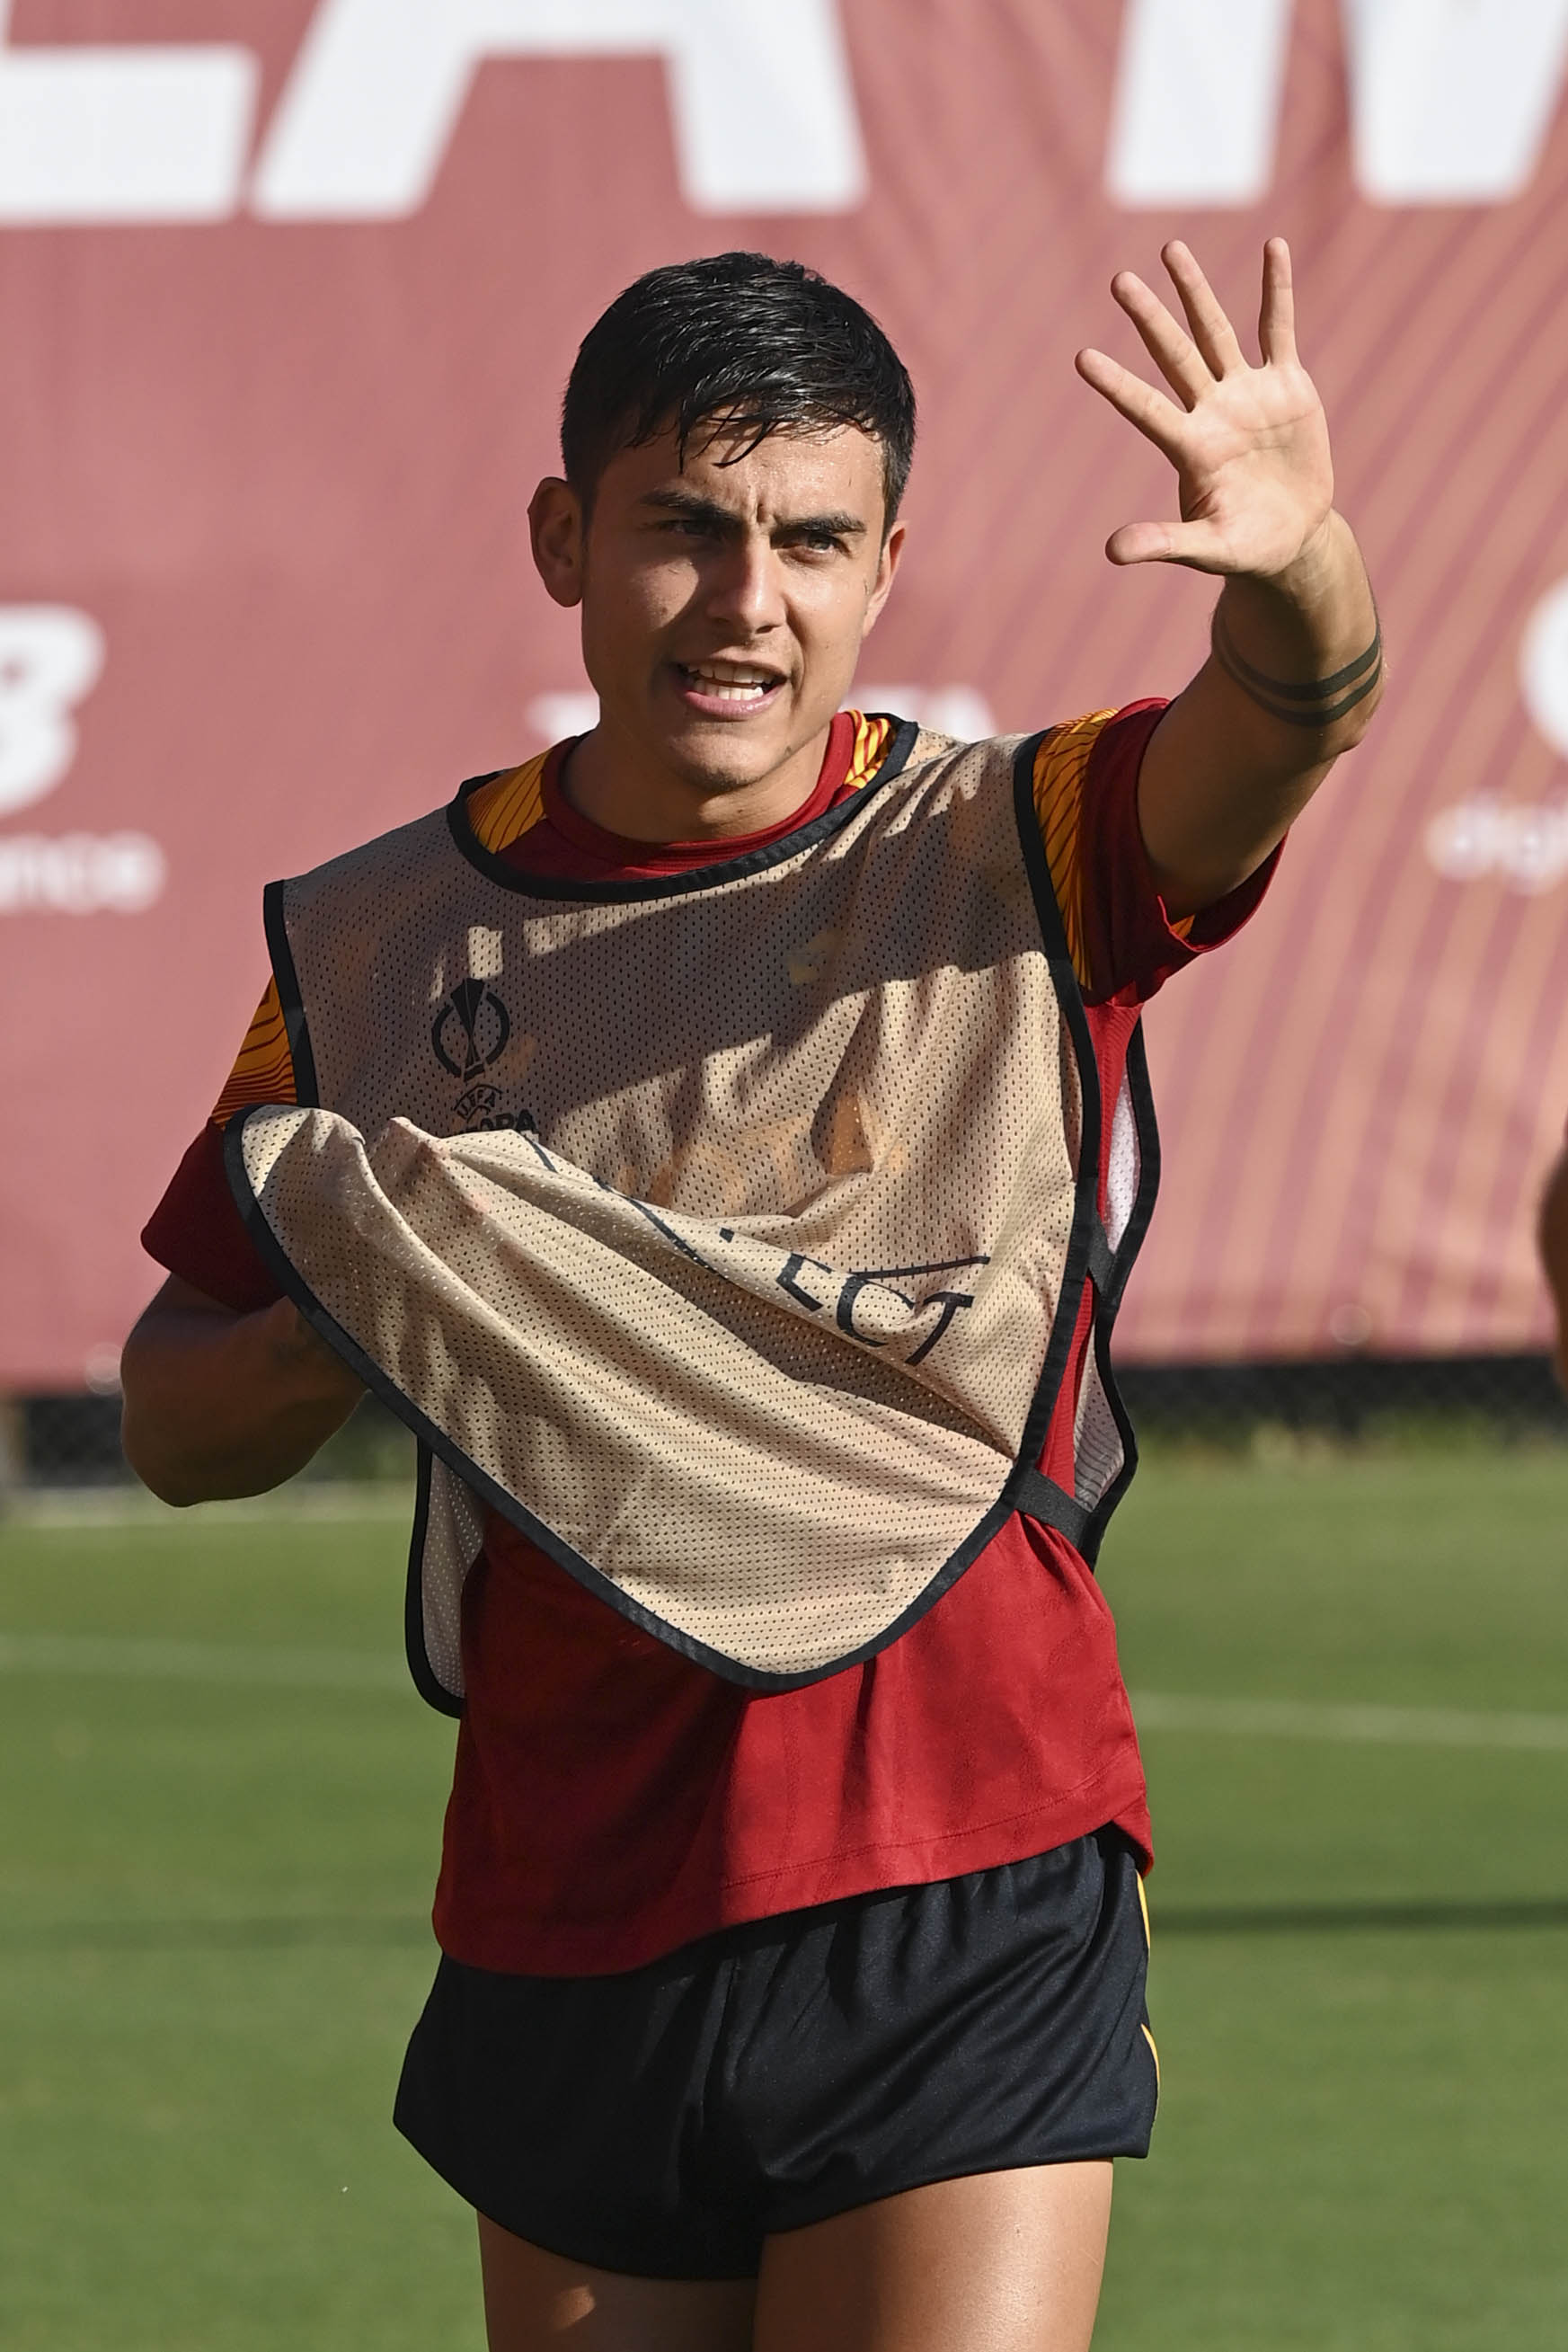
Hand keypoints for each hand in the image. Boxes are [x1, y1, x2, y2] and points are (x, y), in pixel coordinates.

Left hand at [1075, 238, 1333, 581]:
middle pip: (1174, 355)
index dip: (1117, 385)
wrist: (1293, 538)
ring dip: (1195, 291)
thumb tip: (1111, 552)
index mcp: (1190, 448)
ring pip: (1215, 332)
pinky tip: (1272, 248)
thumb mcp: (1207, 549)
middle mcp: (1211, 411)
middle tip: (1118, 280)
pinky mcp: (1287, 385)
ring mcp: (1247, 393)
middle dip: (1149, 317)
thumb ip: (1163, 543)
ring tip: (1170, 249)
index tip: (1082, 358)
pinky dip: (1277, 289)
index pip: (1145, 409)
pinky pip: (1279, 329)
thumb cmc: (1245, 547)